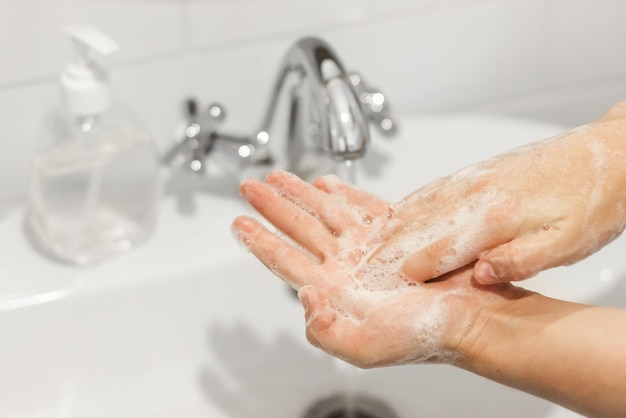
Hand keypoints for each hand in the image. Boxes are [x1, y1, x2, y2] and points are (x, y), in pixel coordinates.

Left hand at [232, 171, 527, 367]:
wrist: (474, 318)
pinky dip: (343, 193)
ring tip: (278, 177)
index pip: (286, 261)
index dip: (260, 241)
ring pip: (325, 213)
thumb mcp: (366, 349)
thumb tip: (305, 297)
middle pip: (299, 229)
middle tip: (249, 187)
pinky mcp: (398, 234)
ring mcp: (371, 249)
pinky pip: (363, 207)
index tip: (238, 223)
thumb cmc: (426, 338)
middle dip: (273, 207)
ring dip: (301, 195)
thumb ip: (326, 332)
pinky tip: (326, 184)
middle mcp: (348, 268)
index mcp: (335, 291)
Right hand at [377, 103, 625, 284]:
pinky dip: (407, 206)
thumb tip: (479, 276)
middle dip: (386, 251)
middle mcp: (476, 192)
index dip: (410, 270)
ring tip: (366, 248)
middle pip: (418, 226)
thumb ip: (520, 260)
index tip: (387, 286)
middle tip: (360, 271)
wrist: (610, 153)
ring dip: (390, 229)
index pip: (438, 249)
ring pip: (418, 206)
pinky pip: (430, 190)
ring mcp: (472, 178)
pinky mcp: (476, 170)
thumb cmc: (594, 199)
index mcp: (496, 214)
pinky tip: (397, 215)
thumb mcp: (569, 243)